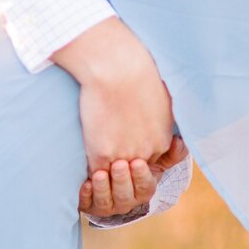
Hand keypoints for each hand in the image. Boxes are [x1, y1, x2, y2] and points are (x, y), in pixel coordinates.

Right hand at [53, 16, 175, 170]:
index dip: (134, 160)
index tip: (123, 152)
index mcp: (162, 141)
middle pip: (133, 176)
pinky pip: (95, 175)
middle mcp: (146, 153)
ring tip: (99, 166)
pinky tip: (86, 167)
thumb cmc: (137, 72)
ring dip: (106, 179)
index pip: (149, 165)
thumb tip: (156, 116)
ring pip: (115, 181)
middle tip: (111, 163)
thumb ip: (160, 116)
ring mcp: (124, 157)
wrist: (117, 67)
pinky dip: (90, 176)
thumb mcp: (162, 97)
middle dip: (123, 174)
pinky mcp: (102, 155)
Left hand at [78, 135, 187, 217]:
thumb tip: (179, 142)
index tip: (138, 161)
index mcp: (143, 190)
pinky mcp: (88, 204)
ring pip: (105, 202)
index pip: (145, 187)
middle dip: (122, 181)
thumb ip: (169, 149)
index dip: (142, 176)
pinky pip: (86, 204)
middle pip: (125, 196)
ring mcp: (106, 205)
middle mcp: (126, 201)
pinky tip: (86, 183)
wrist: (107, 159)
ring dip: (103, 189)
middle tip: (119, 164)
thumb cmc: (135, 155)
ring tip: (100, 174)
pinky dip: (86, 195)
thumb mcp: (153, 152)